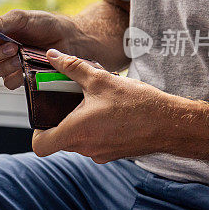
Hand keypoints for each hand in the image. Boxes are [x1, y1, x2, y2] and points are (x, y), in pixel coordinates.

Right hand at [0, 10, 76, 89]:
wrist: (70, 38)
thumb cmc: (46, 25)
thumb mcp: (22, 18)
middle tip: (13, 48)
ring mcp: (5, 66)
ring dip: (1, 67)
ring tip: (20, 57)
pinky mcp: (18, 78)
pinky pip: (8, 83)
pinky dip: (17, 75)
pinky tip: (29, 66)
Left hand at [31, 49, 171, 162]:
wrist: (172, 123)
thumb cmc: (137, 104)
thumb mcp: (101, 79)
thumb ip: (72, 67)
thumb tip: (52, 55)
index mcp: (77, 132)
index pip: (40, 146)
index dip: (36, 132)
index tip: (43, 116)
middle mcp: (86, 148)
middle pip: (59, 139)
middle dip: (60, 119)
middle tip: (68, 98)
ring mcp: (101, 154)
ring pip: (78, 140)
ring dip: (79, 122)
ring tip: (93, 102)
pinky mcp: (114, 154)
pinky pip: (95, 142)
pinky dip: (95, 128)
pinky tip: (108, 111)